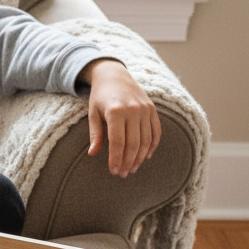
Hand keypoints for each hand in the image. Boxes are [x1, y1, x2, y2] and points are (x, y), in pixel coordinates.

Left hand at [81, 58, 160, 176]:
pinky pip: (156, 131)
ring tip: (133, 168)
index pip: (118, 142)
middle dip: (129, 161)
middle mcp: (133, 110)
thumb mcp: (92, 113)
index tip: (114, 171)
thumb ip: (95, 134)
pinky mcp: (152, 109)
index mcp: (116, 112)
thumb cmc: (100, 97)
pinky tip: (146, 156)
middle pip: (134, 143)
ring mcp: (145, 109)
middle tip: (124, 174)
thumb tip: (92, 153)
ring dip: (140, 157)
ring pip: (146, 140)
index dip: (116, 159)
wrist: (114, 75)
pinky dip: (153, 145)